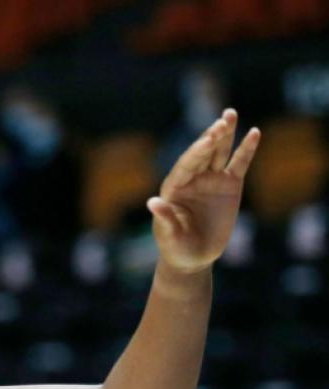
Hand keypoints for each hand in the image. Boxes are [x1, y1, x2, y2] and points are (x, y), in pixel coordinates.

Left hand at [148, 109, 260, 273]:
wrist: (193, 257)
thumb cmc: (176, 247)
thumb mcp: (169, 235)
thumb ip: (164, 218)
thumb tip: (152, 202)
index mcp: (174, 186)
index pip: (186, 164)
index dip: (196, 152)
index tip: (208, 139)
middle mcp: (192, 178)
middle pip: (202, 153)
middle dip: (212, 137)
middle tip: (222, 121)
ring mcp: (211, 179)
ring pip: (219, 152)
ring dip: (225, 134)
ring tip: (230, 114)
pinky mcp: (229, 185)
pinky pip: (238, 164)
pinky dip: (246, 150)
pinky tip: (254, 133)